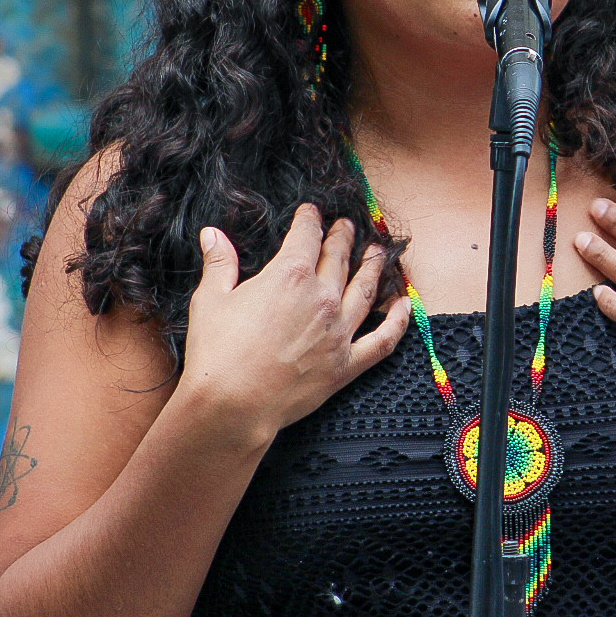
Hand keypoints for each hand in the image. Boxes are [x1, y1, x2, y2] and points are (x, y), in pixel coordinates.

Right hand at [179, 205, 409, 443]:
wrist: (232, 404)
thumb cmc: (217, 352)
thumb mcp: (211, 299)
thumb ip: (219, 263)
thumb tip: (212, 234)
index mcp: (290, 275)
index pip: (307, 236)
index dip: (310, 219)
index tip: (312, 212)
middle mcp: (322, 298)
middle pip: (338, 258)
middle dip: (343, 237)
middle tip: (347, 226)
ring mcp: (339, 331)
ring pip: (365, 289)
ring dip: (373, 267)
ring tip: (377, 252)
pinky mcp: (347, 363)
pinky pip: (383, 339)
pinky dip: (398, 320)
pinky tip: (404, 304)